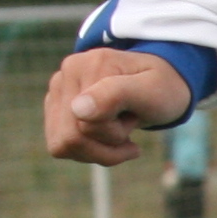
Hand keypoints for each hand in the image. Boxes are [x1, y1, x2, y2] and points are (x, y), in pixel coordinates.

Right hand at [45, 50, 190, 165]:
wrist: (161, 85)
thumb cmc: (161, 88)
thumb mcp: (151, 91)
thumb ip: (115, 95)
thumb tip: (78, 110)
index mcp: (85, 66)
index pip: (84, 124)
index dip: (114, 134)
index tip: (135, 118)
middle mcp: (64, 76)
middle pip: (69, 137)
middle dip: (107, 145)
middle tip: (129, 126)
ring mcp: (57, 92)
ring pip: (62, 145)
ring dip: (99, 150)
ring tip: (120, 131)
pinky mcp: (55, 108)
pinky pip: (60, 146)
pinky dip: (89, 151)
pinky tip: (107, 139)